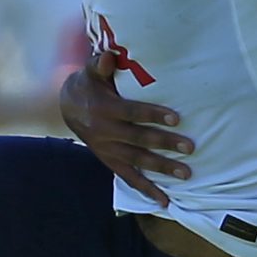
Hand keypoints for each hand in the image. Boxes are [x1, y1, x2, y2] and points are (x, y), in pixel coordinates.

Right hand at [62, 50, 190, 207]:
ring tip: (186, 174)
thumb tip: (110, 55)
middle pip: (139, 140)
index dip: (153, 115)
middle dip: (165, 144)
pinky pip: (129, 179)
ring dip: (162, 169)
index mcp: (105, 109)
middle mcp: (106, 132)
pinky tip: (165, 201)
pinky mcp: (110, 162)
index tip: (176, 118)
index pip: (132, 113)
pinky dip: (146, 190)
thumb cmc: (89, 85)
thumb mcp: (90, 72)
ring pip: (138, 161)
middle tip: (190, 148)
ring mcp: (109, 150)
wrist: (67, 108)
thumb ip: (100, 64)